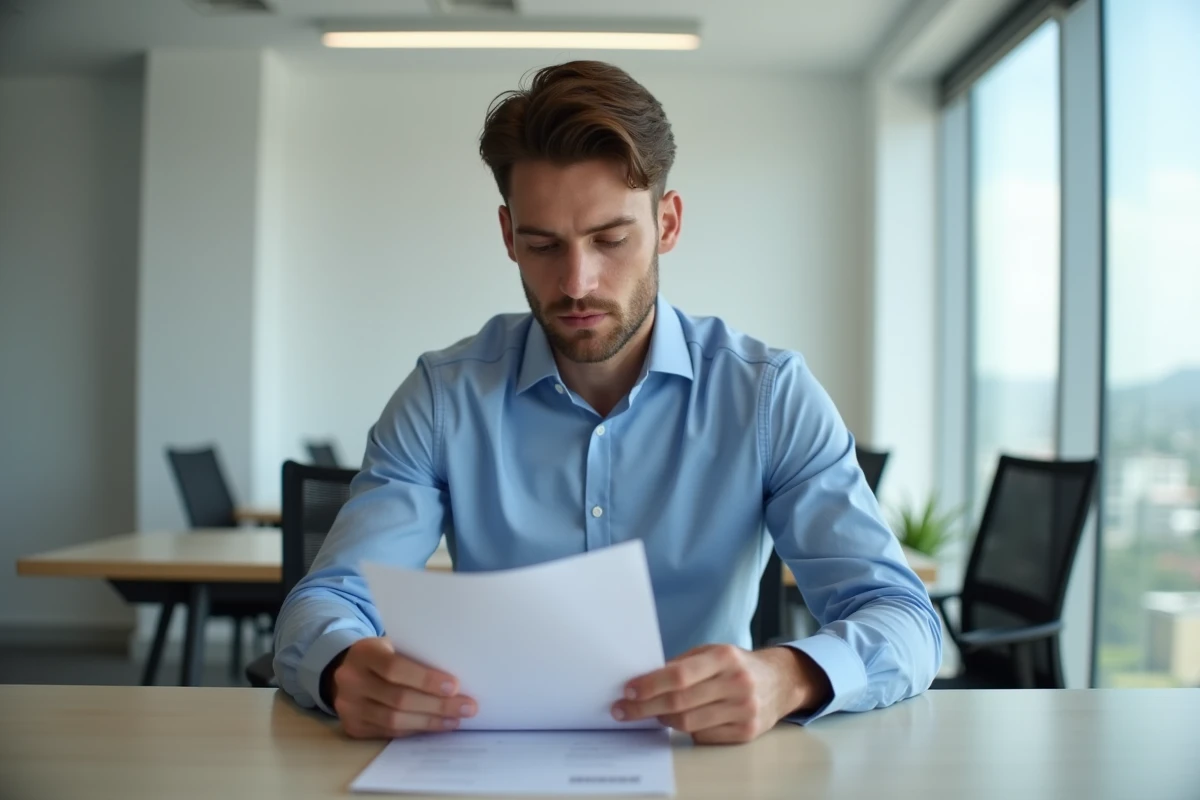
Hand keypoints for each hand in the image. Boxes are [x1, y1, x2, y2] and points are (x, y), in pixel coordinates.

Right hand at [328, 637, 477, 738]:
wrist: (347, 670)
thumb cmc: (383, 654)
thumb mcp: (393, 645)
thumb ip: (416, 655)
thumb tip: (457, 676)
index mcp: (363, 653)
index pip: (395, 668)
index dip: (426, 679)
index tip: (455, 686)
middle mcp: (351, 680)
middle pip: (398, 698)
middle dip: (437, 705)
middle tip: (467, 707)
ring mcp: (349, 706)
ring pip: (394, 720)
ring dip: (430, 722)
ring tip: (455, 720)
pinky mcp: (353, 726)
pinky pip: (389, 732)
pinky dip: (415, 730)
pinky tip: (436, 726)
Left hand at [611, 644, 830, 744]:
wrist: (779, 681)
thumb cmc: (736, 665)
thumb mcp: (712, 653)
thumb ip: (682, 665)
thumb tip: (643, 681)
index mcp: (725, 657)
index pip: (679, 675)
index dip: (650, 685)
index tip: (628, 691)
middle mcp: (737, 683)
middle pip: (680, 702)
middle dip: (646, 708)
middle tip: (624, 710)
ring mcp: (744, 710)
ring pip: (689, 723)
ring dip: (663, 720)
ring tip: (651, 714)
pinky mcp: (746, 732)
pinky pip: (703, 736)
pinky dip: (687, 730)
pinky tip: (680, 722)